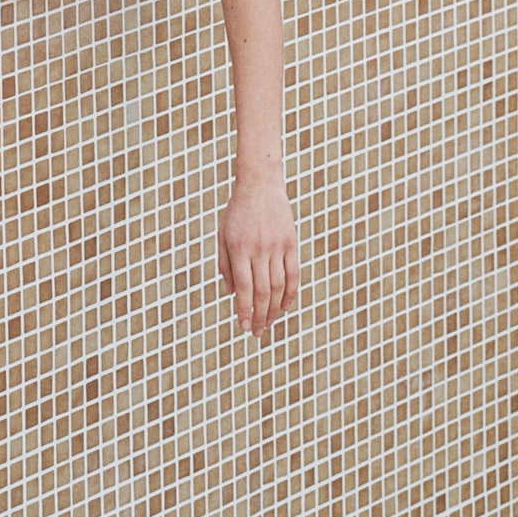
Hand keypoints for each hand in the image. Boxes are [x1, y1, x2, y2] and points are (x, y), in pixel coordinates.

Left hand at [217, 170, 299, 338]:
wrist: (260, 183)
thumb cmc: (237, 211)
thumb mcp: (223, 235)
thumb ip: (225, 265)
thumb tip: (231, 295)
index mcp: (239, 248)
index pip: (243, 288)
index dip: (244, 310)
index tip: (244, 327)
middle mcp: (259, 248)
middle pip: (262, 291)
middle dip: (260, 316)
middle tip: (258, 333)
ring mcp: (277, 245)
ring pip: (278, 285)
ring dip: (274, 308)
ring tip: (269, 322)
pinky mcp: (291, 241)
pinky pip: (294, 273)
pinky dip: (291, 292)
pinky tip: (285, 306)